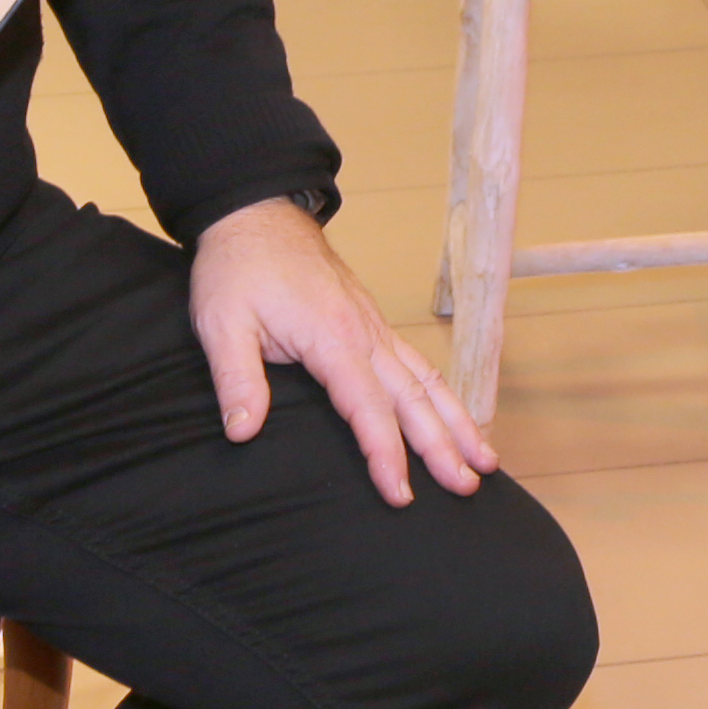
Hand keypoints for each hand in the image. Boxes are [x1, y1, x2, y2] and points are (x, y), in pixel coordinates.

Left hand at [187, 202, 494, 503]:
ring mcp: (373, 326)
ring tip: (485, 461)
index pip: (368, 407)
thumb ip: (236, 379)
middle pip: (413, 399)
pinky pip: (416, 363)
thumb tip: (242, 432)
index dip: (386, 454)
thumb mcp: (221, 323)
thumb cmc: (238, 268)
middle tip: (466, 488)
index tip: (400, 494)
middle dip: (443, 447)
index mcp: (331, 337)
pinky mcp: (371, 322)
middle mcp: (364, 333)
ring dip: (457, 421)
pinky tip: (455, 416)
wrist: (256, 214)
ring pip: (427, 380)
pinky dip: (443, 394)